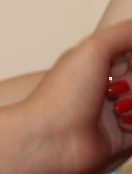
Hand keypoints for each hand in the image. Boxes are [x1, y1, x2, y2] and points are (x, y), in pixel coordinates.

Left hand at [22, 19, 131, 173]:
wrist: (49, 142)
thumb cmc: (64, 93)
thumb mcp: (94, 49)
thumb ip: (126, 32)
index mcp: (99, 63)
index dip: (131, 62)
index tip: (117, 68)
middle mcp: (108, 86)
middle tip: (111, 91)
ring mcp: (117, 112)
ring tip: (116, 109)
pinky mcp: (124, 136)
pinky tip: (120, 123)